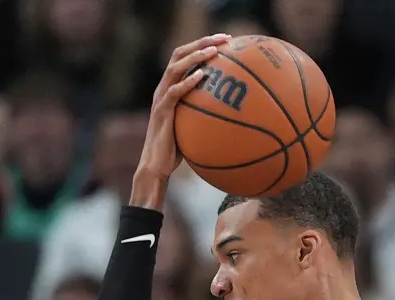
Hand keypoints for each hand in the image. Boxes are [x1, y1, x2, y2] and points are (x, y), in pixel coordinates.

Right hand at [137, 34, 230, 181]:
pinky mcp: (161, 112)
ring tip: (214, 51)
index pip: (185, 58)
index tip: (225, 40)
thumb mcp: (196, 128)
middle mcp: (164, 88)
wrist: (157, 166)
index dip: (202, 45)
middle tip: (224, 38)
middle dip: (201, 42)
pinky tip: (202, 75)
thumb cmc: (178, 151)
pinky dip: (188, 82)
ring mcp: (161, 98)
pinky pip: (174, 92)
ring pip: (175, 68)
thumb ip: (208, 116)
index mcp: (171, 88)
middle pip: (179, 55)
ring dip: (195, 57)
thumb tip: (237, 117)